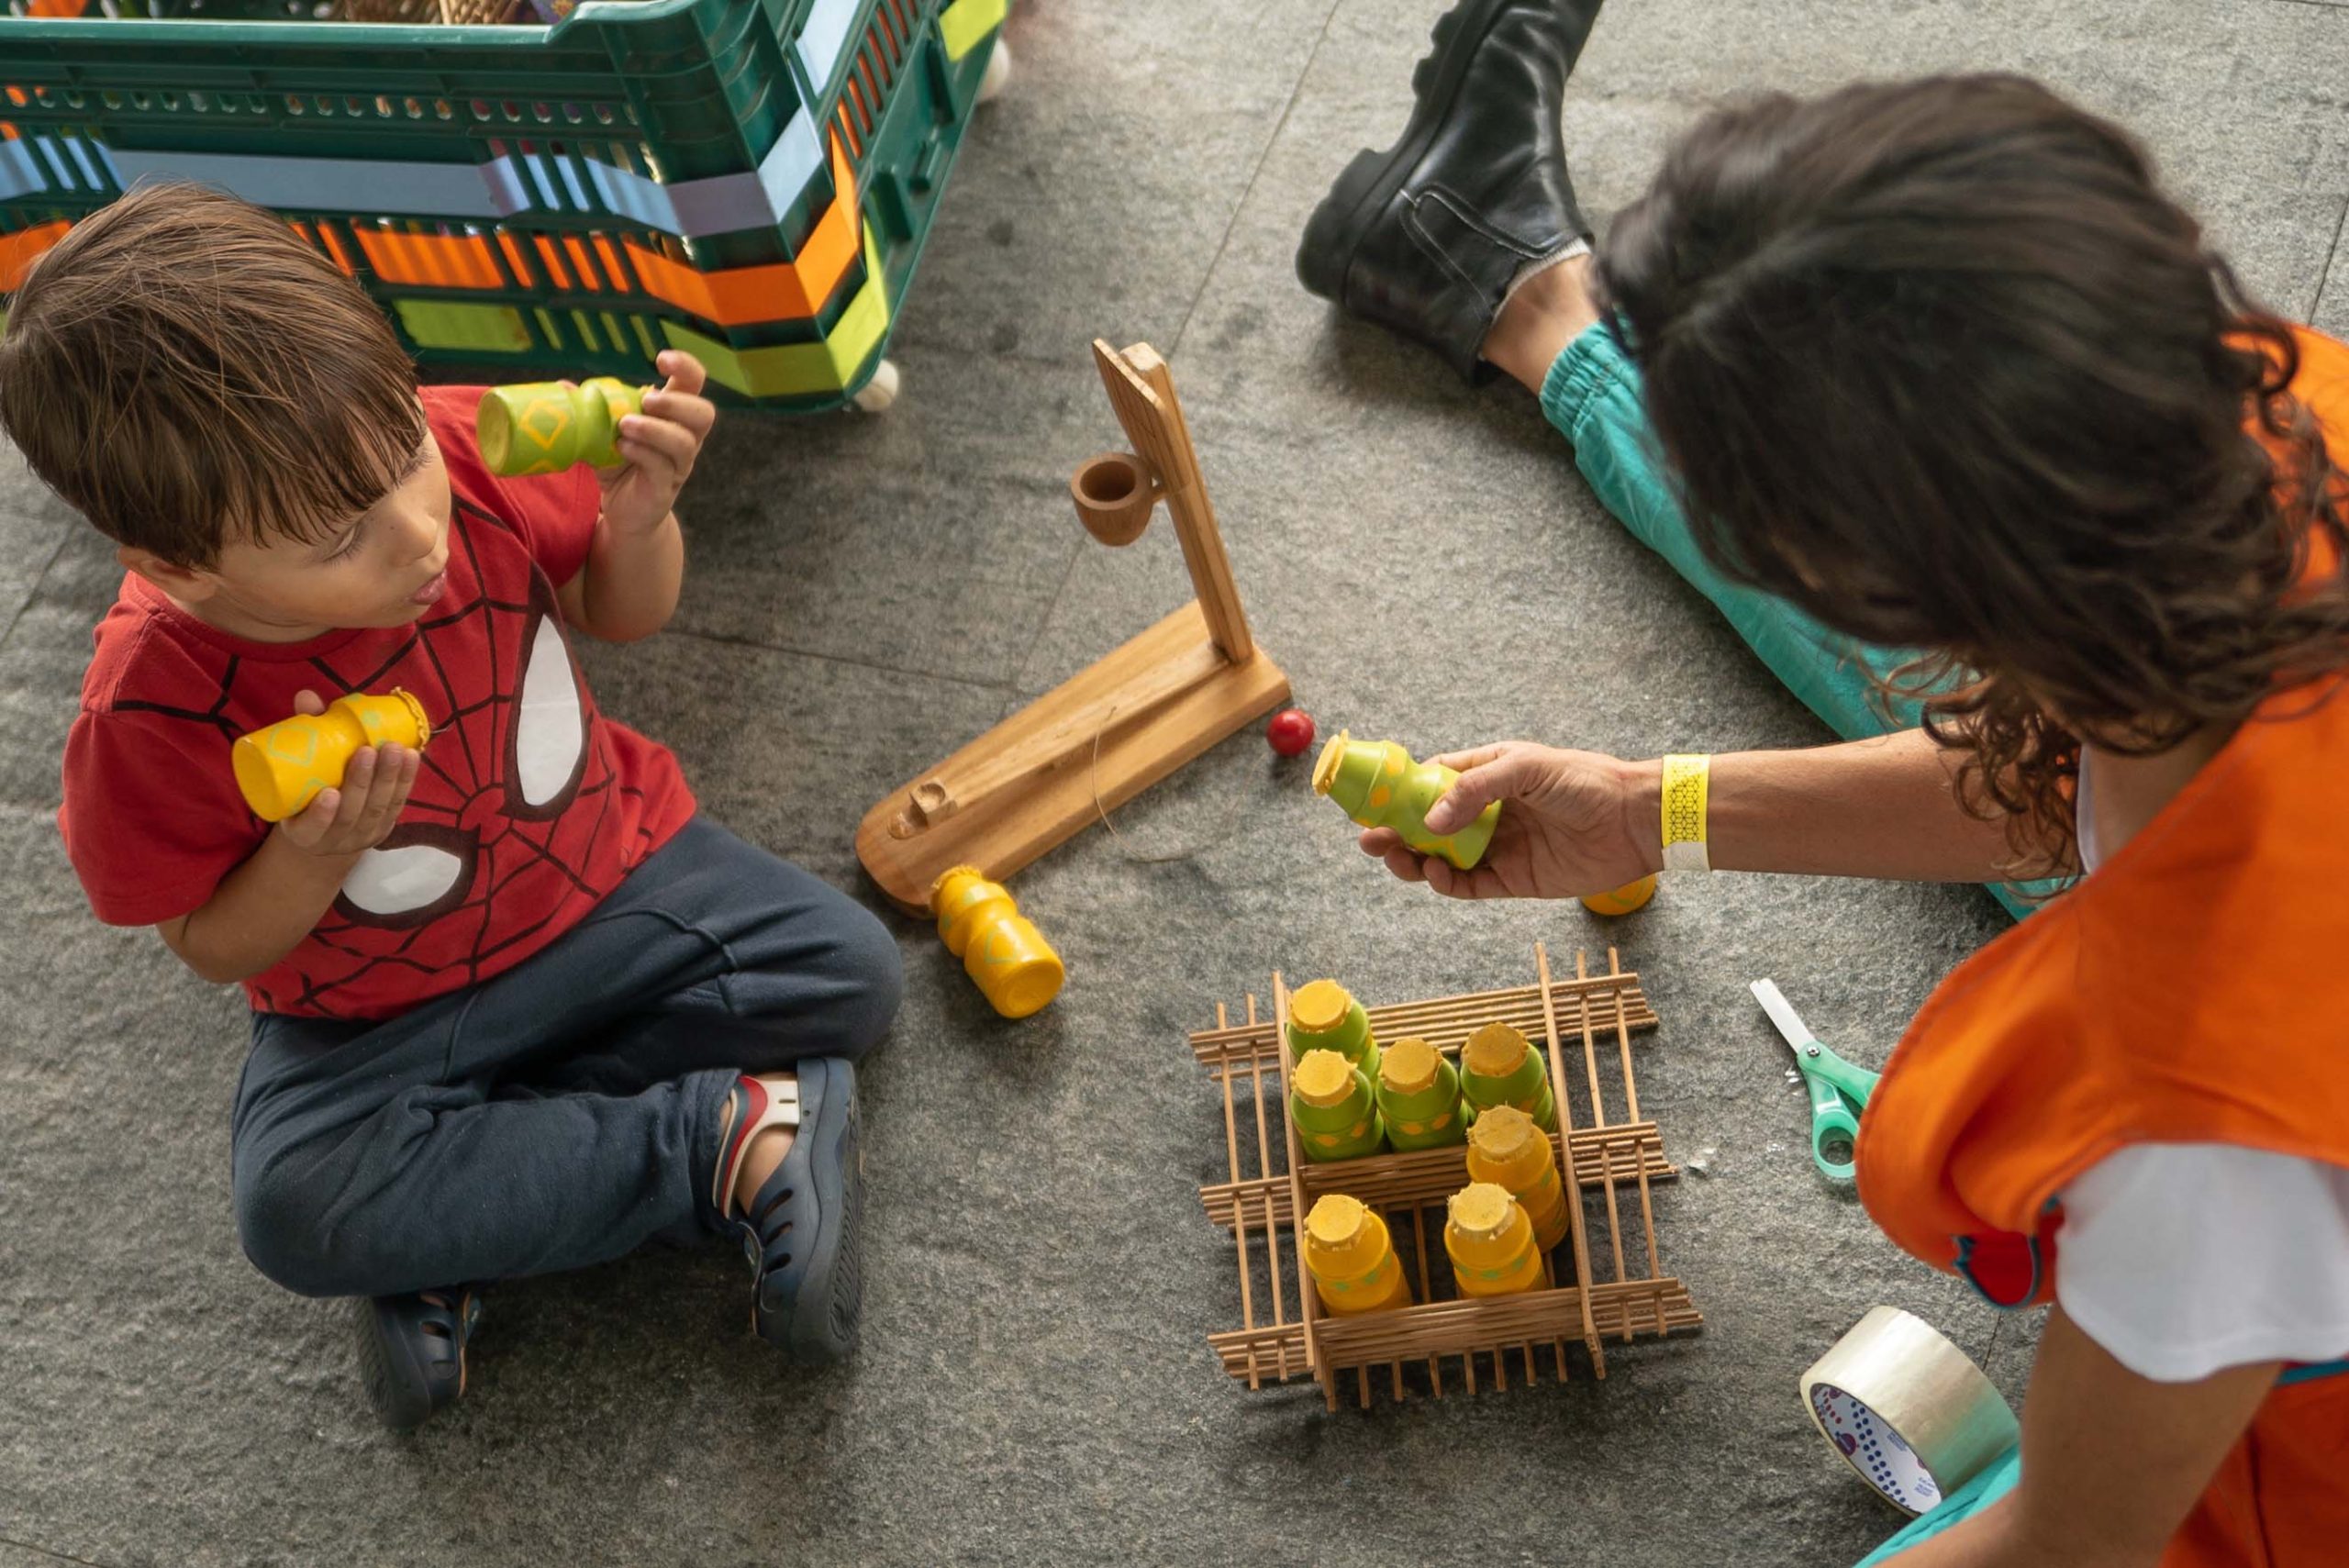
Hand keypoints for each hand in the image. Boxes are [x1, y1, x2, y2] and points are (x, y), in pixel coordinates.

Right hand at [273, 690, 420, 857]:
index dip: (322, 815)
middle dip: (363, 783)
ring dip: (389, 778)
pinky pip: (398, 805)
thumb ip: (303, 736)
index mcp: (301, 833)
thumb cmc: (305, 791)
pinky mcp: (384, 828)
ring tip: (394, 749)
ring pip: (379, 810)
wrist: (324, 827)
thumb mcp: (296, 774)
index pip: (311, 829)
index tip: (330, 792)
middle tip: (369, 750)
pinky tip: (412, 757)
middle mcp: (332, 841)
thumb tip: (307, 696)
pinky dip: (406, 781)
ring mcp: (362, 837)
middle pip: (352, 815)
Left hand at [596, 350, 716, 536]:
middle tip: (647, 400)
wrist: (623, 512)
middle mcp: (685, 439)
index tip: (660, 360)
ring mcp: (678, 466)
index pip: (694, 384)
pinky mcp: (664, 488)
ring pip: (683, 442)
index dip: (686, 367)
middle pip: (704, 413)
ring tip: (625, 425)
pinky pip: (662, 468)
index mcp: (674, 417)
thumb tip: (562, 387)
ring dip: (654, 429)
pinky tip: (622, 448)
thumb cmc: (618, 465)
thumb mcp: (603, 432)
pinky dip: (642, 453)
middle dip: (677, 402)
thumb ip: (590, 410)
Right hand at [1360, 742, 1655, 899]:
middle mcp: (1490, 811)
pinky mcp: (1514, 879)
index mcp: (1490, 775)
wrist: (1635, 822)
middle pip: (1429, 824)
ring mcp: (1500, 846)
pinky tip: (1437, 874)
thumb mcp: (1526, 768)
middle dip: (1396, 832)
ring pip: (1442, 857)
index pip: (1434, 782)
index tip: (1373, 803)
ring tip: (1396, 859)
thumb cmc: (1586, 781)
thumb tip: (1430, 822)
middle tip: (1368, 841)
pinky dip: (1447, 883)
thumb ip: (1475, 790)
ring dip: (1415, 860)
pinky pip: (1469, 885)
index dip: (1402, 793)